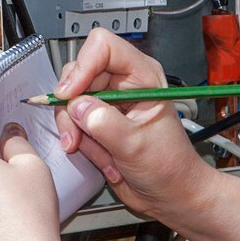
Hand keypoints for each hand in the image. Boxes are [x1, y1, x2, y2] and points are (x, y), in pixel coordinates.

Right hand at [53, 28, 219, 228]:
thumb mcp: (137, 145)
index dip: (82, 67)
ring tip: (102, 155)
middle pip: (78, 73)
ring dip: (77, 131)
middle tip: (77, 136)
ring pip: (70, 100)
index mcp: (142, 75)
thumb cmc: (169, 166)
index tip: (70, 95)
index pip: (102, 46)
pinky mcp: (96, 120)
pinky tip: (103, 158)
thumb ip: (105, 124)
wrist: (170, 193)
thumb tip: (78, 107)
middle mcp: (123, 82)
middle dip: (73, 109)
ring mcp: (107, 101)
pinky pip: (72, 121)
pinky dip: (80, 141)